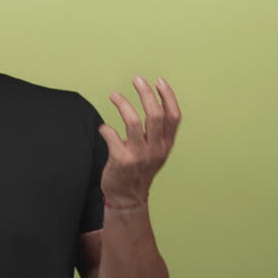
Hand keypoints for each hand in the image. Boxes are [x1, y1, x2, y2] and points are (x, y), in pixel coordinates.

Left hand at [98, 76, 181, 205]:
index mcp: (166, 145)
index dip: (168, 97)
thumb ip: (158, 132)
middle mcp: (156, 150)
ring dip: (122, 104)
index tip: (160, 81)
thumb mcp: (157, 152)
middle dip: (146, 93)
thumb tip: (154, 102)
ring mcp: (139, 156)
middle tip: (137, 80)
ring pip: (133, 122)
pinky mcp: (121, 160)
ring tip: (114, 95)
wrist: (127, 197)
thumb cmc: (140, 170)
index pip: (174, 116)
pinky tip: (103, 129)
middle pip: (155, 115)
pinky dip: (105, 128)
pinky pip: (111, 136)